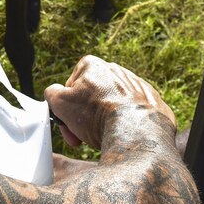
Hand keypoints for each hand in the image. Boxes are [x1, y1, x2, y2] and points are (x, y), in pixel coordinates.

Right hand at [44, 55, 175, 149]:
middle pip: (92, 97)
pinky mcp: (152, 101)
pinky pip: (133, 113)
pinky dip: (126, 124)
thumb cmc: (97, 115)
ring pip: (112, 105)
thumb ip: (51, 93)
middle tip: (83, 137)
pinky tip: (122, 135)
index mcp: (92, 65)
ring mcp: (136, 84)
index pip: (71, 87)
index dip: (67, 109)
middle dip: (85, 118)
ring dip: (104, 121)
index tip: (69, 125)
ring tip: (104, 137)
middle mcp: (116, 70)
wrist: (137, 131)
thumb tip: (53, 93)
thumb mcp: (60, 103)